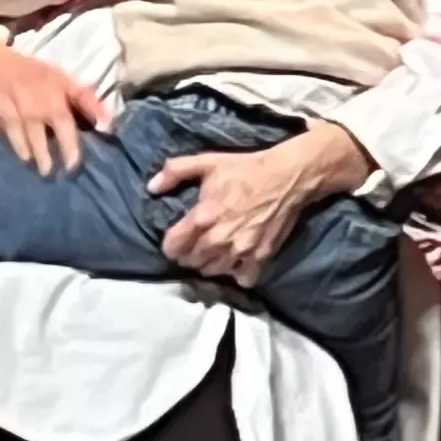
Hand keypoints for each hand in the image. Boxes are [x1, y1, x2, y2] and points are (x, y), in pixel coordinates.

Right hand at [0, 34, 111, 175]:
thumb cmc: (23, 70)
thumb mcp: (53, 76)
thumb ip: (77, 96)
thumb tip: (103, 121)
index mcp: (59, 79)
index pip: (84, 94)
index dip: (97, 111)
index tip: (109, 130)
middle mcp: (44, 87)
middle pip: (60, 118)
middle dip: (68, 144)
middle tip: (73, 166)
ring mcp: (21, 95)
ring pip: (35, 127)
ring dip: (42, 150)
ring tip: (47, 170)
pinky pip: (11, 125)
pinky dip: (19, 142)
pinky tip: (25, 157)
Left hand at [153, 119, 363, 284]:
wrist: (288, 177)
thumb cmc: (246, 169)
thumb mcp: (207, 161)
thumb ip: (174, 171)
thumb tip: (151, 188)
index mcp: (202, 216)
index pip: (173, 247)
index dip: (170, 246)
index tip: (175, 240)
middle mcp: (219, 238)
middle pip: (191, 262)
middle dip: (188, 256)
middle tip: (193, 246)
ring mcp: (241, 250)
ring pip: (213, 272)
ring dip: (209, 265)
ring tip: (212, 255)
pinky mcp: (261, 256)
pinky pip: (243, 278)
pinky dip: (237, 274)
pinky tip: (236, 263)